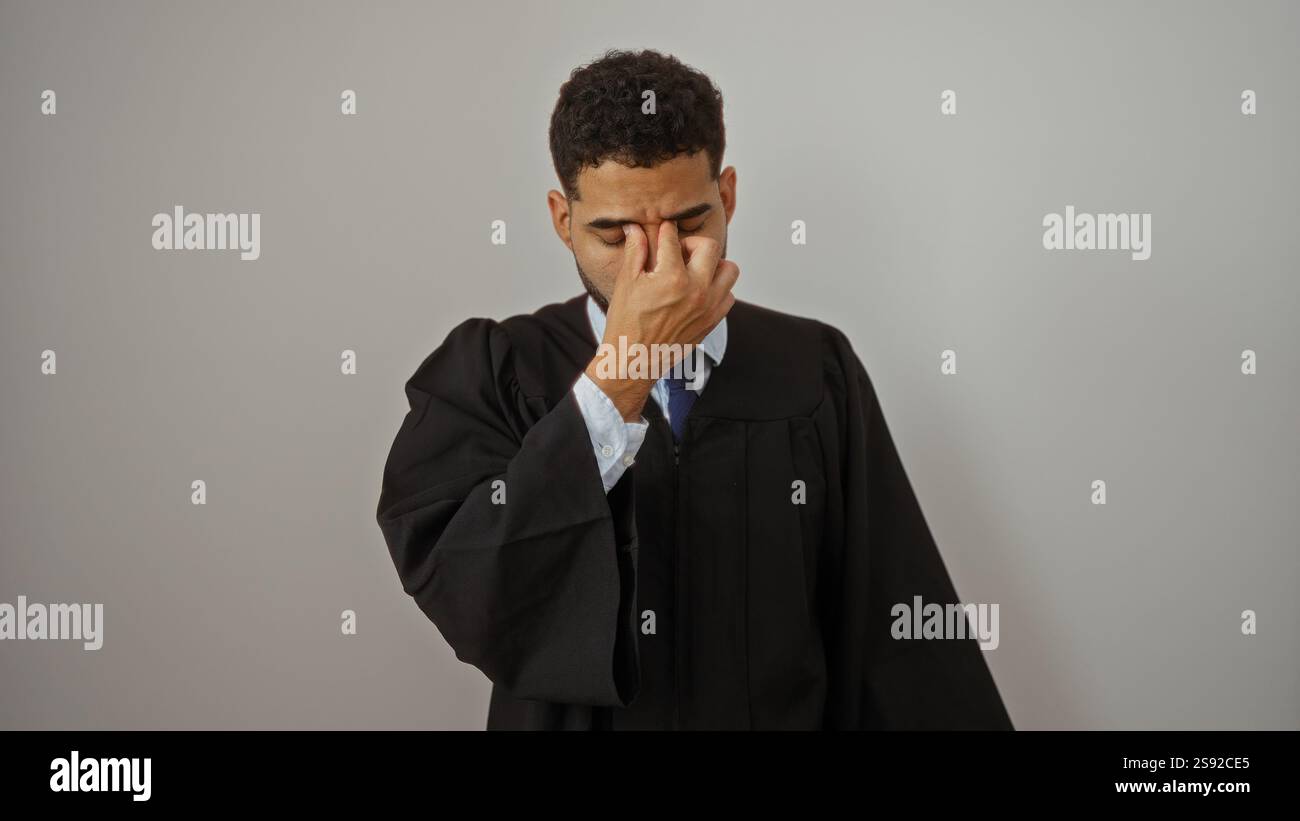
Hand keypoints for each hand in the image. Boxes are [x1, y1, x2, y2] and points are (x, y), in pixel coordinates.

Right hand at [584, 220, 739, 420]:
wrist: (633, 361)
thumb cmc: (626, 324)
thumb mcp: (626, 283)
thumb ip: (636, 251)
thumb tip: (635, 227)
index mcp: (672, 278)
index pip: (674, 238)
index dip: (665, 231)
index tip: (663, 231)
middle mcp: (696, 290)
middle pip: (709, 247)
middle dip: (693, 243)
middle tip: (679, 251)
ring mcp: (708, 307)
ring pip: (729, 270)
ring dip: (713, 265)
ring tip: (694, 270)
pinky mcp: (712, 321)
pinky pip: (729, 295)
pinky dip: (718, 289)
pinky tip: (698, 291)